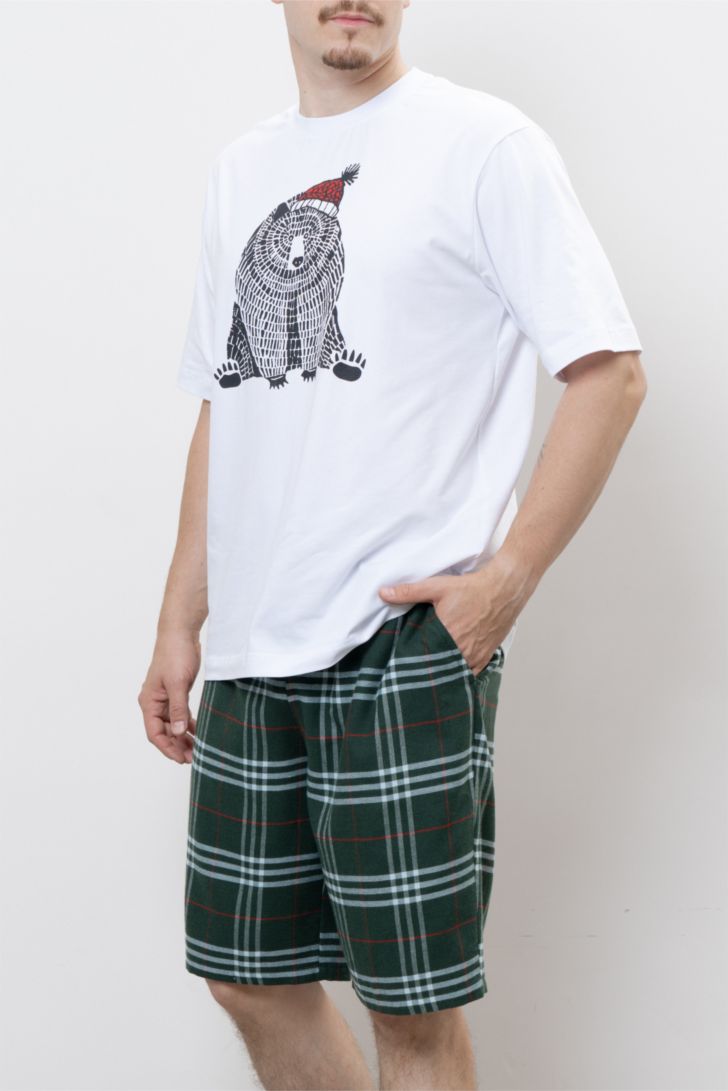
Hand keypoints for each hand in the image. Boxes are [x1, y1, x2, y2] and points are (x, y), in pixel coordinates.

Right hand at [137, 632, 201, 763]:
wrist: (181, 633)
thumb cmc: (175, 654)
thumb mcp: (178, 683)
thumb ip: (178, 709)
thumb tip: (179, 732)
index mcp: (149, 702)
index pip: (155, 733)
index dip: (167, 748)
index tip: (182, 758)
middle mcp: (154, 703)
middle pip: (164, 732)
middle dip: (178, 745)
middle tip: (194, 757)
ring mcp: (165, 699)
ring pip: (173, 725)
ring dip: (184, 737)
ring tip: (198, 749)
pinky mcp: (176, 693)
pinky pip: (180, 715)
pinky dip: (188, 724)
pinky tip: (199, 732)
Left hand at [378, 550, 537, 673]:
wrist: (504, 589)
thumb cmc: (472, 588)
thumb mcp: (437, 586)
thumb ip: (408, 591)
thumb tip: (382, 593)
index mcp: (446, 635)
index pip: (422, 657)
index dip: (412, 662)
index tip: (402, 665)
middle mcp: (462, 650)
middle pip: (438, 667)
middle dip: (427, 669)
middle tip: (413, 673)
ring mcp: (475, 656)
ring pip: (454, 673)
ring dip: (443, 673)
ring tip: (429, 675)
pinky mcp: (486, 656)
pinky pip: (471, 674)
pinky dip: (461, 675)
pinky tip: (450, 674)